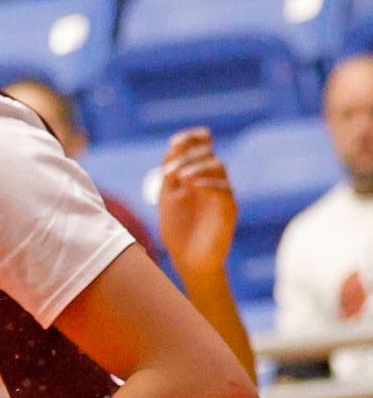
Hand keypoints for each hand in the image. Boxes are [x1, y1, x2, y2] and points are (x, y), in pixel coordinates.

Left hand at [156, 127, 239, 281]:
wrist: (189, 259)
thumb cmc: (178, 229)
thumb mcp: (168, 197)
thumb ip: (170, 174)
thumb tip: (173, 148)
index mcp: (195, 175)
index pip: (200, 148)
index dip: (191, 139)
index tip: (175, 141)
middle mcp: (210, 180)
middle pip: (208, 154)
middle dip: (189, 155)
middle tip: (170, 170)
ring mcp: (221, 193)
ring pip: (218, 167)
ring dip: (198, 167)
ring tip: (180, 176)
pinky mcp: (229, 208)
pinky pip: (225, 189)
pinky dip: (209, 183)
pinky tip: (194, 185)